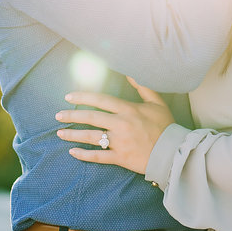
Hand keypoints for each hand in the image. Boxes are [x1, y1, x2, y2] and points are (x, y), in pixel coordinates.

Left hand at [55, 77, 174, 174]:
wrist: (173, 152)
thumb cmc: (165, 126)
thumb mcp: (156, 102)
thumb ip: (142, 87)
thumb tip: (130, 72)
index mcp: (128, 110)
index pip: (100, 100)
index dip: (83, 97)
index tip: (69, 97)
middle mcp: (121, 125)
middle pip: (91, 118)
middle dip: (72, 115)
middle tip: (58, 115)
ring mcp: (119, 142)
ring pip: (91, 137)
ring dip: (73, 134)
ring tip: (60, 132)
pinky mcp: (120, 158)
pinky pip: (98, 157)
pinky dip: (84, 155)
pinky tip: (72, 152)